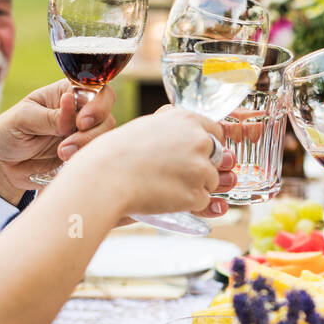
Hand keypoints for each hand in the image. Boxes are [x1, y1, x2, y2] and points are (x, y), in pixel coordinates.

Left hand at [0, 81, 116, 203]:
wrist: (2, 164)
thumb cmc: (8, 132)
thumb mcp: (22, 118)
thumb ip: (49, 115)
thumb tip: (70, 104)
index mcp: (66, 93)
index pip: (96, 90)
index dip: (98, 104)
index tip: (82, 121)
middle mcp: (80, 112)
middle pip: (106, 116)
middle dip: (92, 132)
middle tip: (67, 145)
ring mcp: (84, 135)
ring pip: (104, 138)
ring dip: (86, 147)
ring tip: (61, 154)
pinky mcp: (82, 155)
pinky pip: (96, 157)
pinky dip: (85, 160)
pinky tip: (66, 162)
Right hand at [75, 105, 235, 217]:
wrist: (105, 177)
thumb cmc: (117, 152)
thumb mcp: (148, 126)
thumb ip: (174, 128)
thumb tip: (197, 137)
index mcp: (187, 119)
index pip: (216, 132)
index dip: (208, 146)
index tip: (196, 154)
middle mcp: (199, 140)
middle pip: (218, 157)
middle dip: (203, 167)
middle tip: (177, 174)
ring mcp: (200, 168)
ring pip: (212, 181)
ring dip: (195, 187)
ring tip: (165, 186)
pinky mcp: (196, 193)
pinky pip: (203, 201)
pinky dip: (189, 204)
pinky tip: (166, 198)